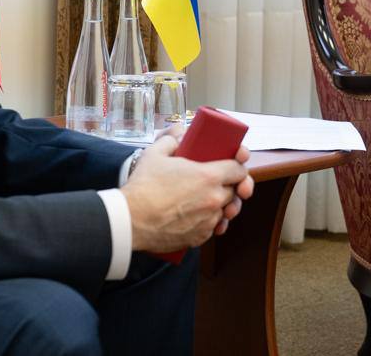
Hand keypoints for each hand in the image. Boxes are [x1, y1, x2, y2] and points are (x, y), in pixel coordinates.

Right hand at [121, 126, 249, 250]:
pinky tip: (200, 215)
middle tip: (219, 181)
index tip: (232, 164)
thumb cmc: (143, 187)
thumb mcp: (156, 153)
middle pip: (235, 191)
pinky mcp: (200, 237)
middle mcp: (214, 199)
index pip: (239, 170)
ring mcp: (208, 221)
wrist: (130, 220)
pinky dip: (209, 221)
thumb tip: (179, 134)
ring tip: (209, 200)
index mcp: (209, 176)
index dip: (238, 166)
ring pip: (226, 211)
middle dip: (231, 186)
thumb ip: (171, 139)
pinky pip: (213, 227)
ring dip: (222, 205)